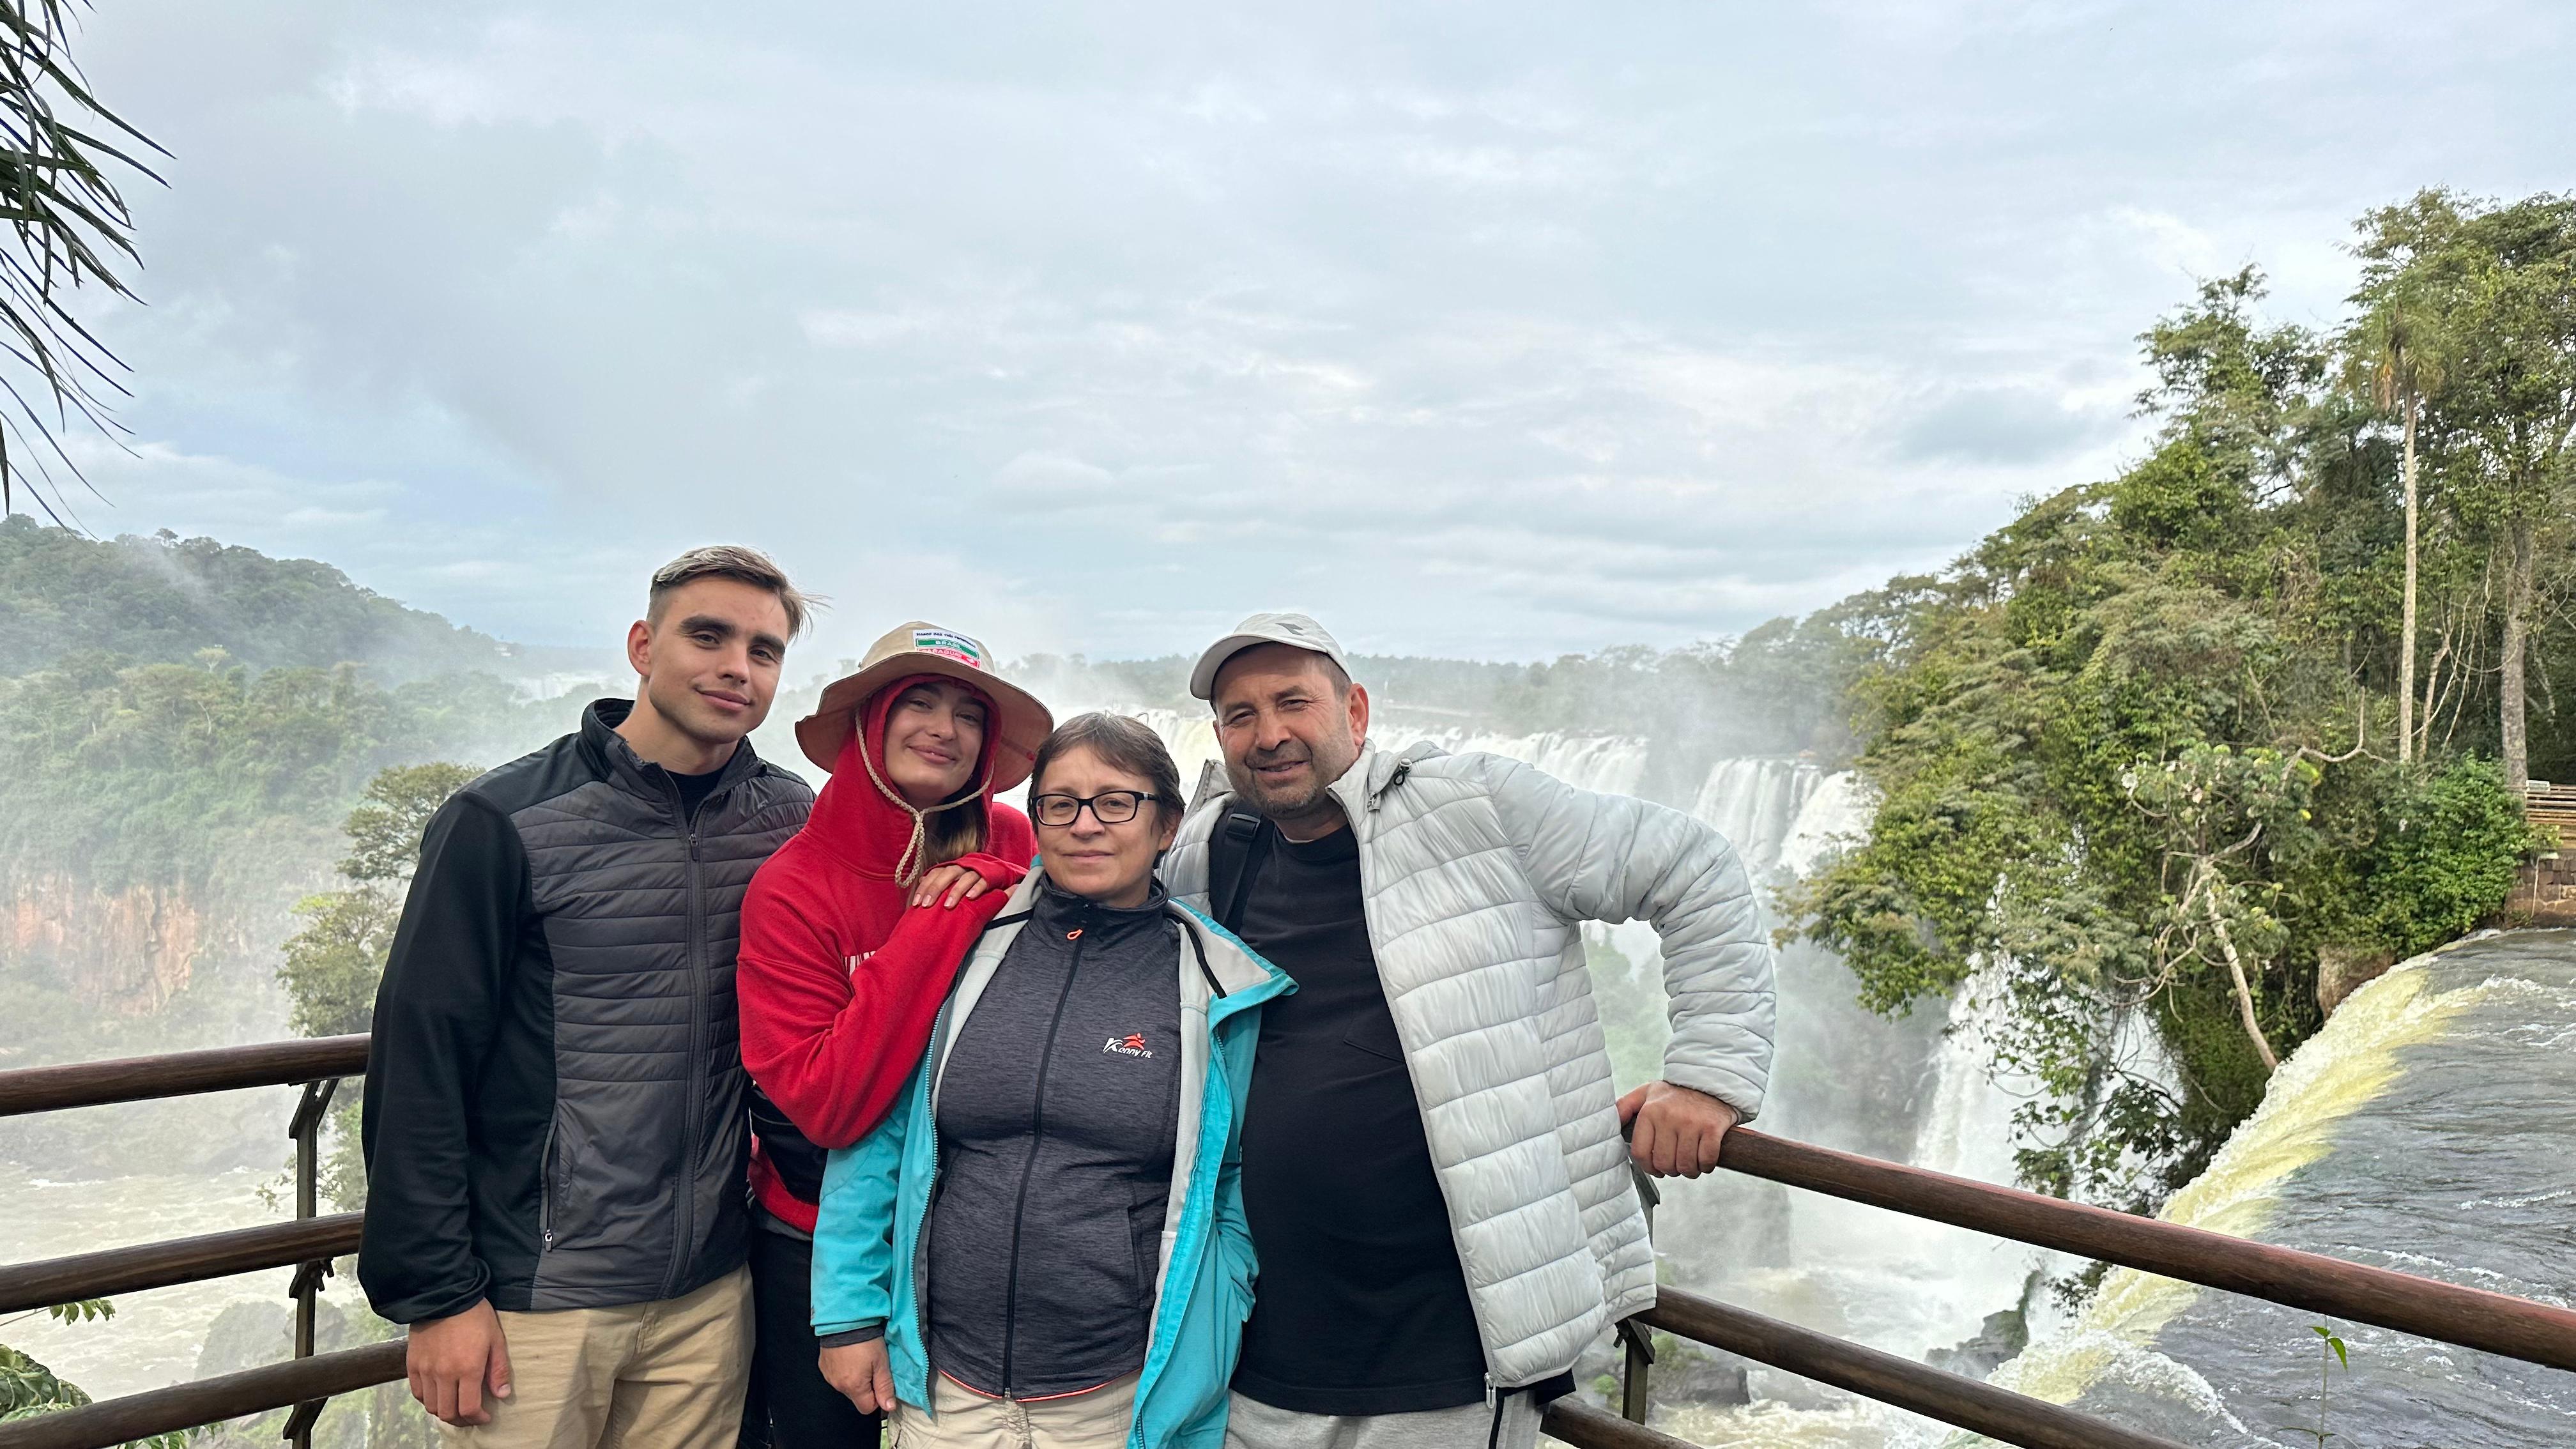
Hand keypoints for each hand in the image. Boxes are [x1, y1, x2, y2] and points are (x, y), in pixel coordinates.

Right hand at [407, 1301, 511, 1425]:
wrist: (444, 1295)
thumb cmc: (475, 1315)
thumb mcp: (496, 1339)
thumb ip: (498, 1370)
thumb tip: (502, 1395)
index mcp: (467, 1369)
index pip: (468, 1408)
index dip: (477, 1418)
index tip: (485, 1417)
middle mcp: (444, 1374)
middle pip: (448, 1413)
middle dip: (462, 1420)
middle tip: (471, 1416)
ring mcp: (426, 1370)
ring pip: (431, 1406)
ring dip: (444, 1411)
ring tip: (455, 1406)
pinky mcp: (412, 1364)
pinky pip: (417, 1392)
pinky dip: (428, 1399)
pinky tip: (439, 1394)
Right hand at [820, 1338, 895, 1413]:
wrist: (844, 1321)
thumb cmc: (865, 1341)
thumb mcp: (881, 1363)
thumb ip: (885, 1387)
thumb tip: (889, 1407)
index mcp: (853, 1387)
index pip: (867, 1408)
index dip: (877, 1399)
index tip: (881, 1383)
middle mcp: (838, 1385)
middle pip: (857, 1397)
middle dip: (866, 1387)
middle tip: (872, 1367)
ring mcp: (829, 1376)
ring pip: (846, 1387)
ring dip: (855, 1379)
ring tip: (860, 1360)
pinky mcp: (824, 1367)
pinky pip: (836, 1376)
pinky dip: (844, 1371)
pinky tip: (849, 1357)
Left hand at [910, 862, 992, 908]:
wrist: (1002, 873)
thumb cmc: (974, 881)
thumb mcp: (956, 882)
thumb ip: (940, 883)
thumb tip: (921, 884)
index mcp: (953, 867)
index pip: (935, 873)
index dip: (924, 887)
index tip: (916, 903)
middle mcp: (963, 866)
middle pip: (947, 873)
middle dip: (935, 888)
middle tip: (927, 904)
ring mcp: (978, 870)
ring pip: (965, 877)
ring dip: (956, 891)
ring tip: (948, 905)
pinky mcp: (992, 875)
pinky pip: (984, 881)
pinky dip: (977, 889)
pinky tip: (970, 898)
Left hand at [1617, 1081, 1739, 1178]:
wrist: (1710, 1081)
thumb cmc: (1676, 1093)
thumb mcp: (1647, 1093)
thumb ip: (1625, 1107)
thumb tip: (1612, 1123)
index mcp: (1650, 1112)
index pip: (1641, 1153)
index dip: (1648, 1167)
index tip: (1656, 1168)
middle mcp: (1668, 1117)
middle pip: (1664, 1163)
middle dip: (1670, 1171)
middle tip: (1676, 1165)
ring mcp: (1691, 1123)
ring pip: (1685, 1165)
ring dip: (1689, 1171)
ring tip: (1690, 1163)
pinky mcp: (1712, 1128)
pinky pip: (1706, 1160)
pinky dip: (1706, 1166)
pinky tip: (1704, 1160)